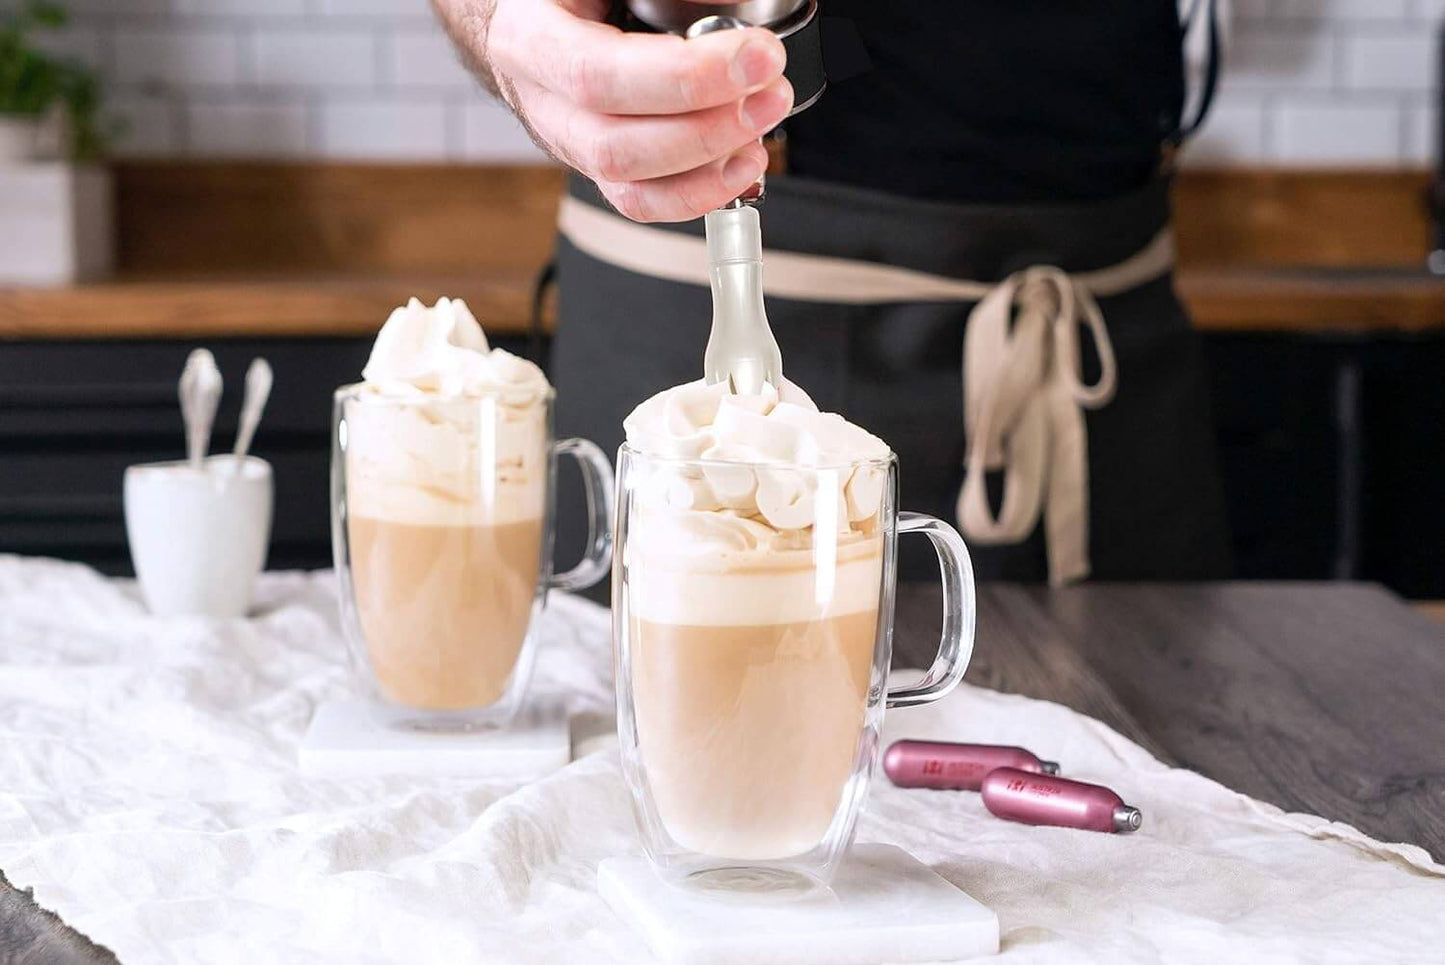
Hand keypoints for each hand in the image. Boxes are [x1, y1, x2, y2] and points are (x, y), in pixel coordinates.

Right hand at [434, 0, 791, 221]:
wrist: (537, 16)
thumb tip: (727, 5)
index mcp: (534, 42)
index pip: (600, 75)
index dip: (683, 78)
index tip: (753, 58)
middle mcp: (546, 103)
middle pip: (617, 145)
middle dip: (707, 128)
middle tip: (770, 94)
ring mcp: (572, 143)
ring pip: (631, 184)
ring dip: (710, 166)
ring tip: (762, 126)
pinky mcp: (603, 168)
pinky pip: (646, 202)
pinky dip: (703, 192)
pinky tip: (743, 164)